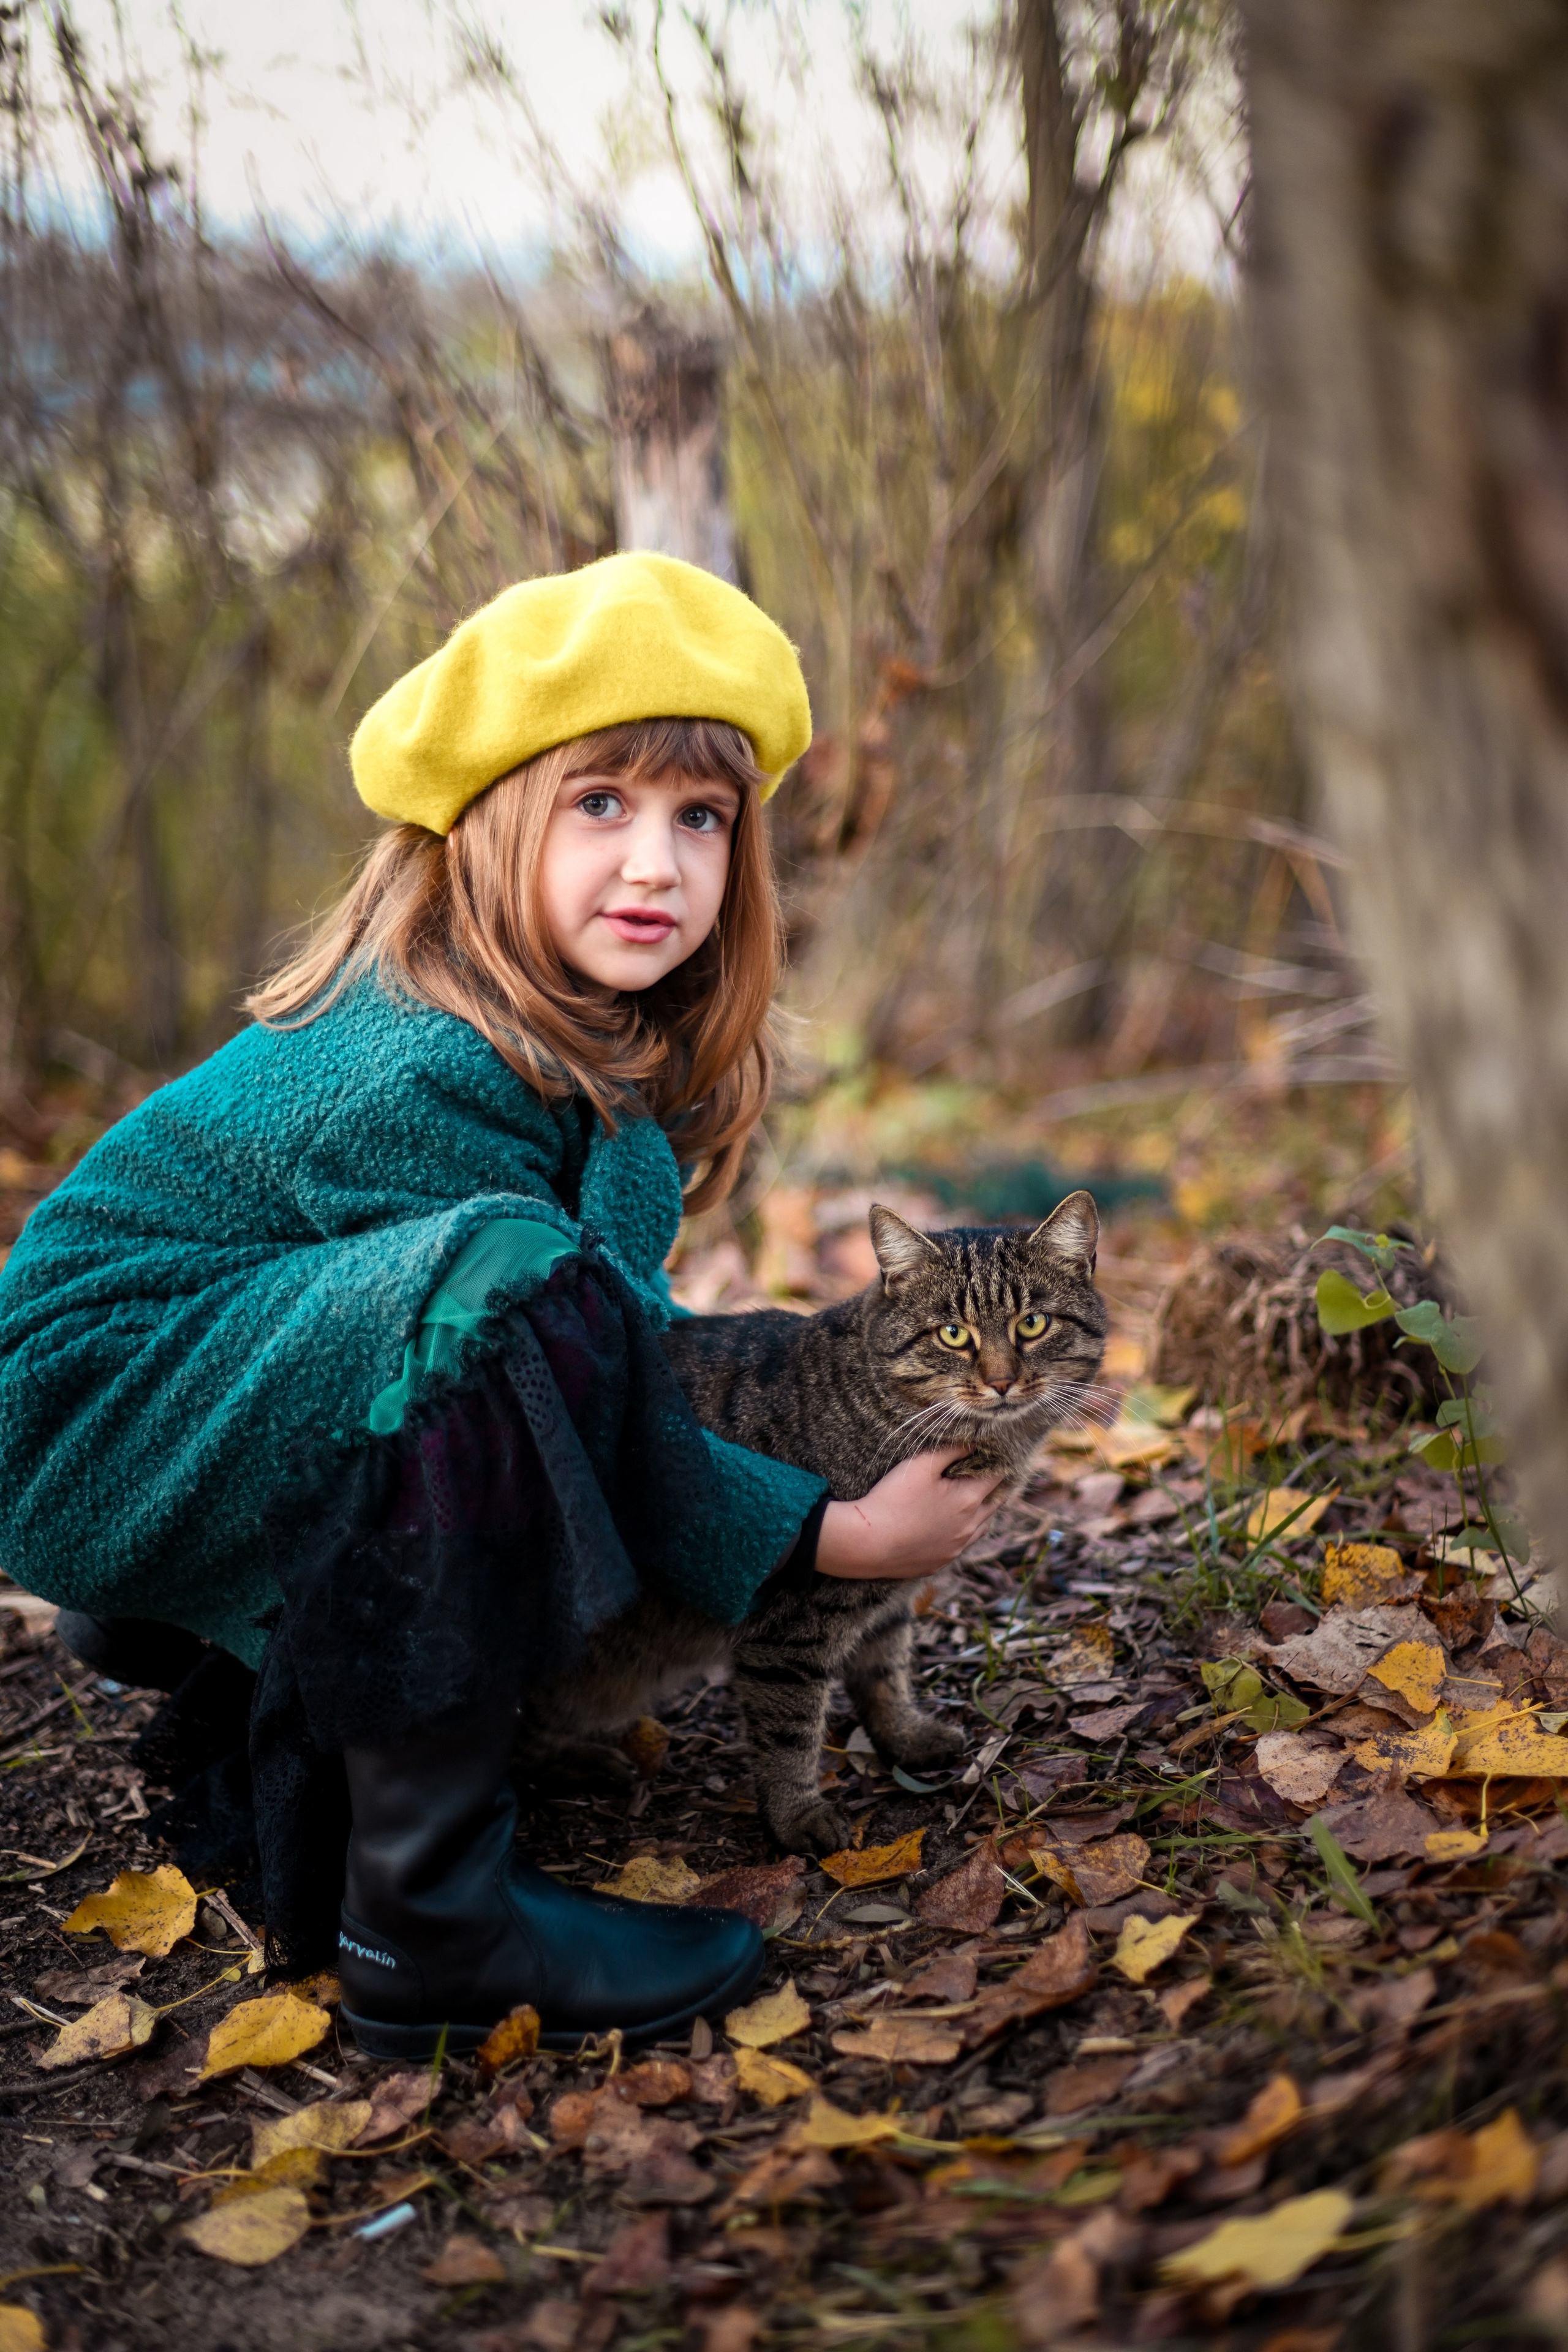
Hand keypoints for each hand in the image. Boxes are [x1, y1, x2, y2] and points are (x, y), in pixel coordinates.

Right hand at [814, 1449, 1006, 1581]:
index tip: (993, 1453)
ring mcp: (956, 1548)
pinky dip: (963, 1531)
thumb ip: (951, 1449)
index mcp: (969, 1500)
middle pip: (995, 1503)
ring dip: (982, 1511)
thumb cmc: (893, 1500)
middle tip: (988, 1472)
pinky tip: (950, 1525)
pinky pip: (961, 1545)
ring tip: (974, 1498)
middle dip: (993, 1486)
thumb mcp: (921, 1465)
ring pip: (982, 1527)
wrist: (867, 1543)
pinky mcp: (940, 1562)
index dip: (997, 1462)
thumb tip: (973, 1442)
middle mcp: (969, 1527)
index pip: (998, 1476)